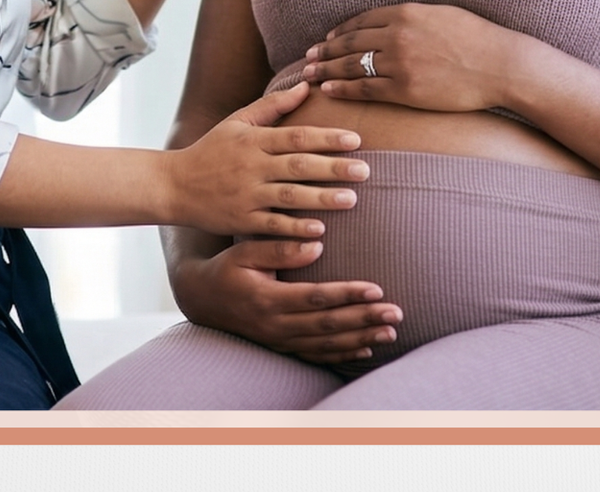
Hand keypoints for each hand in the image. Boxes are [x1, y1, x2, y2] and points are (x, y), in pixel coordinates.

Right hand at [163, 84, 368, 237]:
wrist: (173, 185)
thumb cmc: (210, 151)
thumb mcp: (236, 122)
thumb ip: (272, 105)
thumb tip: (307, 86)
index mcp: (251, 140)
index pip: (294, 136)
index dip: (326, 137)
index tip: (356, 140)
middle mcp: (250, 166)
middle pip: (297, 166)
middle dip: (333, 168)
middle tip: (366, 171)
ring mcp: (245, 195)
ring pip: (289, 196)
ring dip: (321, 198)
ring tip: (351, 199)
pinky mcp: (241, 220)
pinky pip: (272, 224)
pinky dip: (295, 228)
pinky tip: (320, 230)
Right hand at [172, 238, 403, 364]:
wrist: (202, 299)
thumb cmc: (226, 268)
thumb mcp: (244, 250)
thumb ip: (279, 248)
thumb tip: (318, 244)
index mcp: (266, 298)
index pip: (315, 298)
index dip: (346, 294)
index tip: (376, 288)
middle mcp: (275, 325)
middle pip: (327, 325)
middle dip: (364, 319)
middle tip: (396, 312)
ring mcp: (279, 340)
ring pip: (326, 344)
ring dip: (361, 338)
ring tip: (390, 331)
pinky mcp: (281, 347)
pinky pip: (316, 356)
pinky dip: (342, 355)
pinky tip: (366, 349)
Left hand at [301, 3, 516, 112]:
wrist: (504, 66)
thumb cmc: (479, 39)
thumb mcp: (442, 14)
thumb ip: (412, 16)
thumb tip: (391, 20)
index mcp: (405, 12)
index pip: (360, 21)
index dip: (339, 32)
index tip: (326, 39)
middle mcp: (397, 35)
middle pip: (349, 42)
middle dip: (324, 51)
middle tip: (308, 58)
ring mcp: (400, 62)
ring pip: (351, 66)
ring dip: (326, 70)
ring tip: (310, 74)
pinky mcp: (406, 88)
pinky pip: (365, 88)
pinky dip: (342, 89)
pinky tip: (329, 91)